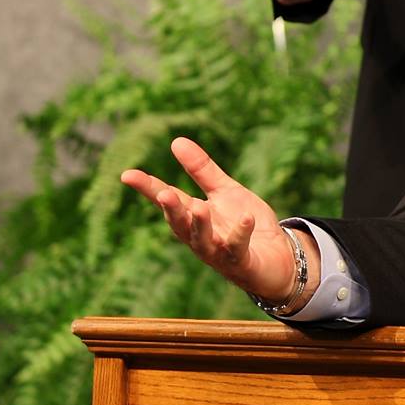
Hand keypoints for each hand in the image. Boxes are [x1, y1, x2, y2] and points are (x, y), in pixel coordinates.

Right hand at [120, 137, 314, 303]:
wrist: (278, 257)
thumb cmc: (245, 224)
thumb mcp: (225, 191)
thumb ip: (201, 170)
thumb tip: (176, 141)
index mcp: (194, 216)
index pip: (167, 200)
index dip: (148, 188)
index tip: (127, 174)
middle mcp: (200, 237)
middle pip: (180, 224)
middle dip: (172, 210)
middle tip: (164, 194)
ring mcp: (219, 252)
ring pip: (202, 242)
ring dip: (199, 225)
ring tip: (199, 207)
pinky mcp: (241, 263)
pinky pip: (237, 249)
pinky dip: (241, 233)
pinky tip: (246, 218)